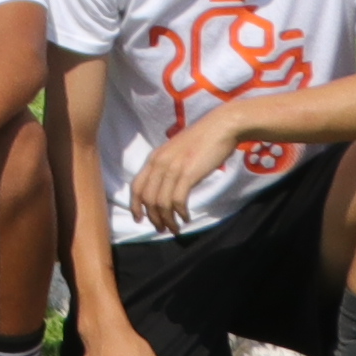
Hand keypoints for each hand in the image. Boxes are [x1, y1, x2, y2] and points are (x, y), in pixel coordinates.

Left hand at [126, 116, 234, 232]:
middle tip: (162, 229)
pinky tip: (186, 217)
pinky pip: (177, 200)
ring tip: (175, 228)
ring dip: (168, 220)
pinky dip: (180, 213)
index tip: (139, 219)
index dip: (135, 205)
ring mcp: (172, 168)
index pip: (137, 186)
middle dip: (153, 218)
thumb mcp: (176, 152)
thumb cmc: (202, 140)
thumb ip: (168, 166)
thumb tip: (165, 187)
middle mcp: (159, 163)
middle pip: (148, 198)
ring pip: (161, 203)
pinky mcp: (188, 173)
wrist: (220, 127)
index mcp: (154, 158)